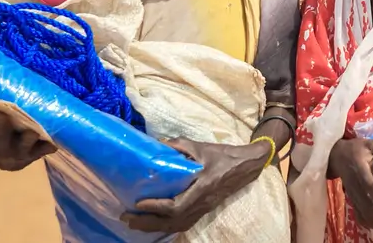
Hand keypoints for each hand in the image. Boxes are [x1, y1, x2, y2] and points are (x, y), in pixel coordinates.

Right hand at [0, 108, 55, 170]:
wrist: (7, 162)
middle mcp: (0, 151)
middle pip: (1, 139)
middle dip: (1, 127)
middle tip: (0, 115)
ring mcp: (19, 154)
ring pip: (23, 147)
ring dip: (27, 139)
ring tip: (32, 132)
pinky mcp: (34, 155)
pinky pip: (41, 152)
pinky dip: (46, 148)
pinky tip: (52, 145)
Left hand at [122, 138, 269, 233]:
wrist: (246, 166)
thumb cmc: (224, 156)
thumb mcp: (202, 147)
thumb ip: (179, 145)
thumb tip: (157, 145)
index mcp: (201, 188)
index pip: (176, 205)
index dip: (156, 207)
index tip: (138, 203)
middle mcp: (201, 203)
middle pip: (171, 221)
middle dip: (147, 222)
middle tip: (126, 217)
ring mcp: (202, 210)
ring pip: (176, 226)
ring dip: (153, 227)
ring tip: (134, 223)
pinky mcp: (202, 211)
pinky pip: (181, 224)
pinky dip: (165, 226)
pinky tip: (153, 224)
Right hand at [329, 138, 372, 229]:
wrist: (336, 157)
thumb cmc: (355, 149)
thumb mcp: (370, 144)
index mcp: (360, 169)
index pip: (367, 184)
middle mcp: (356, 186)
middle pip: (368, 205)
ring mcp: (353, 195)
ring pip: (365, 213)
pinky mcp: (353, 201)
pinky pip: (360, 217)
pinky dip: (371, 222)